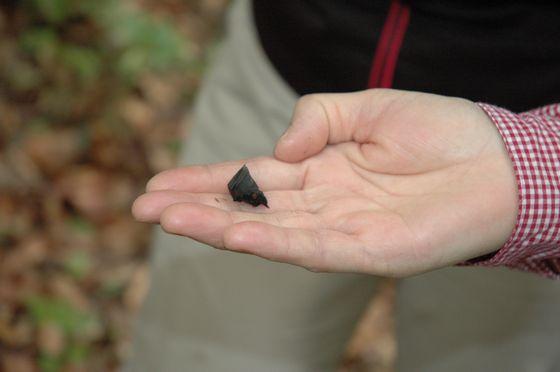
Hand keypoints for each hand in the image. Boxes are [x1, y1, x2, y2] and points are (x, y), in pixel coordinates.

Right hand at [132, 89, 517, 276]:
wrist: (496, 160)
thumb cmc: (438, 131)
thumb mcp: (367, 105)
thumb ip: (316, 117)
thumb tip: (280, 147)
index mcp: (319, 169)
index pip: (250, 176)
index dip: (204, 180)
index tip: (160, 183)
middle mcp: (321, 203)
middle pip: (247, 207)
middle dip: (195, 208)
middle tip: (143, 208)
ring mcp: (341, 230)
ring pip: (268, 230)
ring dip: (217, 226)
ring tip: (170, 219)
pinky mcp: (367, 251)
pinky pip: (310, 246)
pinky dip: (269, 241)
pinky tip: (231, 233)